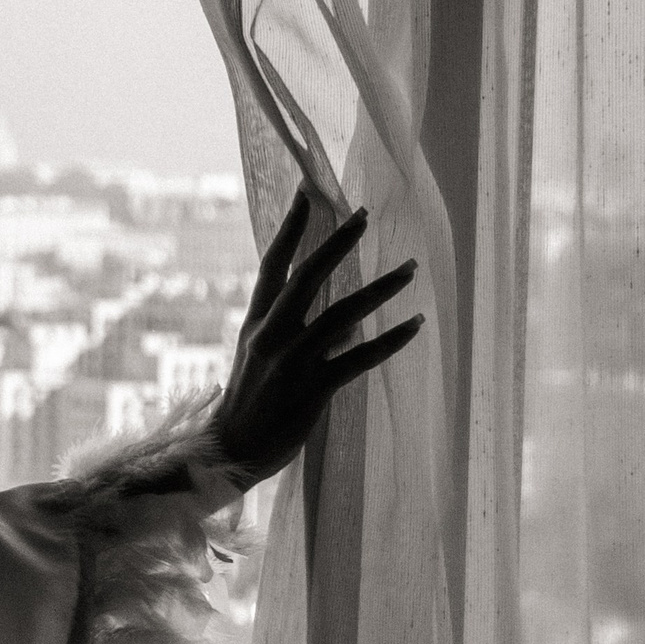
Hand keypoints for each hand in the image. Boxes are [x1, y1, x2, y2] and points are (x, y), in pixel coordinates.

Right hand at [212, 188, 421, 490]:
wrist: (229, 451)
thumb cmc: (248, 405)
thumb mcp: (257, 359)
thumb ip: (291, 333)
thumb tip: (341, 322)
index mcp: (255, 323)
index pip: (272, 265)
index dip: (289, 227)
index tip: (307, 192)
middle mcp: (271, 335)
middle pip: (308, 276)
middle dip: (338, 242)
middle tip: (364, 215)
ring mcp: (292, 361)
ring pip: (342, 313)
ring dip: (380, 288)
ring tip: (410, 268)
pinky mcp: (313, 388)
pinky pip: (359, 358)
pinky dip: (390, 340)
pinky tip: (414, 324)